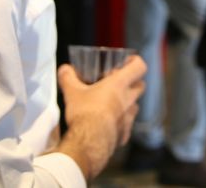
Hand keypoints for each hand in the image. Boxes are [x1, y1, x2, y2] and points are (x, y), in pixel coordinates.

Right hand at [57, 55, 146, 179]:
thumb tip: (64, 69)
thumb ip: (68, 78)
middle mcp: (128, 99)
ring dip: (127, 102)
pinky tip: (108, 124)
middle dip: (132, 82)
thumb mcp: (72, 93)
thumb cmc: (84, 113)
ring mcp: (129, 118)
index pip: (139, 67)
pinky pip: (127, 126)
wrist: (89, 143)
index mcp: (119, 85)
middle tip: (117, 83)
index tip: (127, 62)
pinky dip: (120, 123)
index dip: (136, 62)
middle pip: (141, 85)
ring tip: (111, 104)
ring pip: (135, 105)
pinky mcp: (124, 133)